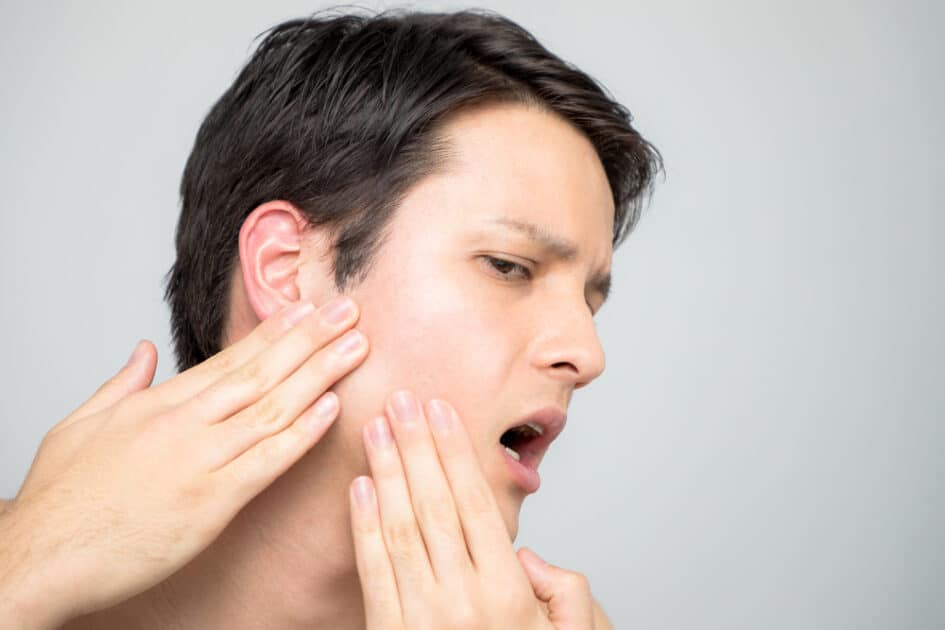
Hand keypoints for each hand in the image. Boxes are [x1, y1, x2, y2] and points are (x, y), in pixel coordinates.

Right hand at [0, 297, 368, 628]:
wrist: (39, 557)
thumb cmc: (60, 498)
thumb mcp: (81, 423)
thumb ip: (122, 383)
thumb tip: (145, 351)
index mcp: (159, 403)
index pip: (231, 358)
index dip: (276, 333)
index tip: (308, 310)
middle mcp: (185, 424)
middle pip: (261, 372)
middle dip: (310, 338)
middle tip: (349, 311)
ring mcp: (200, 461)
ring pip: (273, 408)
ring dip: (320, 375)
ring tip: (356, 348)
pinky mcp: (210, 504)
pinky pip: (266, 462)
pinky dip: (301, 433)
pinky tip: (331, 408)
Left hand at [348, 390, 601, 628]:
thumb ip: (565, 592)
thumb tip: (527, 555)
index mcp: (510, 592)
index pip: (476, 503)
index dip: (455, 453)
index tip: (440, 410)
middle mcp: (465, 599)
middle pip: (435, 503)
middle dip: (416, 446)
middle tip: (401, 398)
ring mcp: (424, 618)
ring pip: (402, 527)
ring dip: (388, 472)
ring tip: (377, 428)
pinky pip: (375, 572)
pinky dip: (364, 526)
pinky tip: (360, 488)